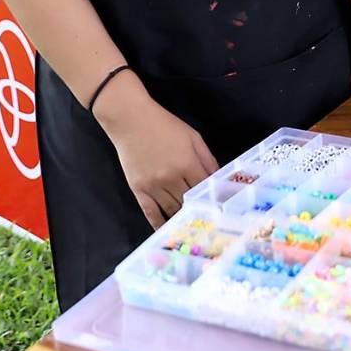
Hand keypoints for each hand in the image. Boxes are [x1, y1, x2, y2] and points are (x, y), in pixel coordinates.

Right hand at [95, 76, 218, 227]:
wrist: (131, 121)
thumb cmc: (165, 125)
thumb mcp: (193, 137)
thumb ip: (207, 159)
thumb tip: (217, 177)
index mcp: (187, 164)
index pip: (204, 189)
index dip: (212, 197)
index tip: (218, 205)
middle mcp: (171, 178)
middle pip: (188, 201)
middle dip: (198, 209)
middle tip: (207, 218)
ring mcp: (153, 186)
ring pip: (171, 210)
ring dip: (181, 217)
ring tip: (191, 224)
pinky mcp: (138, 190)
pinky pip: (150, 212)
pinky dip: (159, 223)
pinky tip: (167, 229)